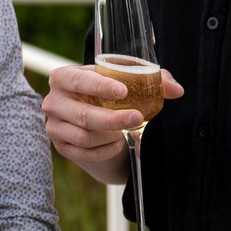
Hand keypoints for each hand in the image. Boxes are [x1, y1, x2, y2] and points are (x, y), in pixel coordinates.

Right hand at [41, 63, 181, 183]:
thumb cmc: (110, 95)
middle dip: (113, 118)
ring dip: (111, 136)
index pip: (77, 80)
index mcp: (63, 77)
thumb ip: (154, 81)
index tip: (124, 92)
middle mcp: (53, 102)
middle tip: (137, 117)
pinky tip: (117, 143)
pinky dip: (106, 150)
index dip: (99, 86)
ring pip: (85, 137)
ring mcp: (54, 126)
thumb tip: (177, 90)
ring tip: (125, 131)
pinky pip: (85, 153)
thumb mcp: (128, 82)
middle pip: (82, 115)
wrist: (95, 122)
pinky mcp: (61, 147)